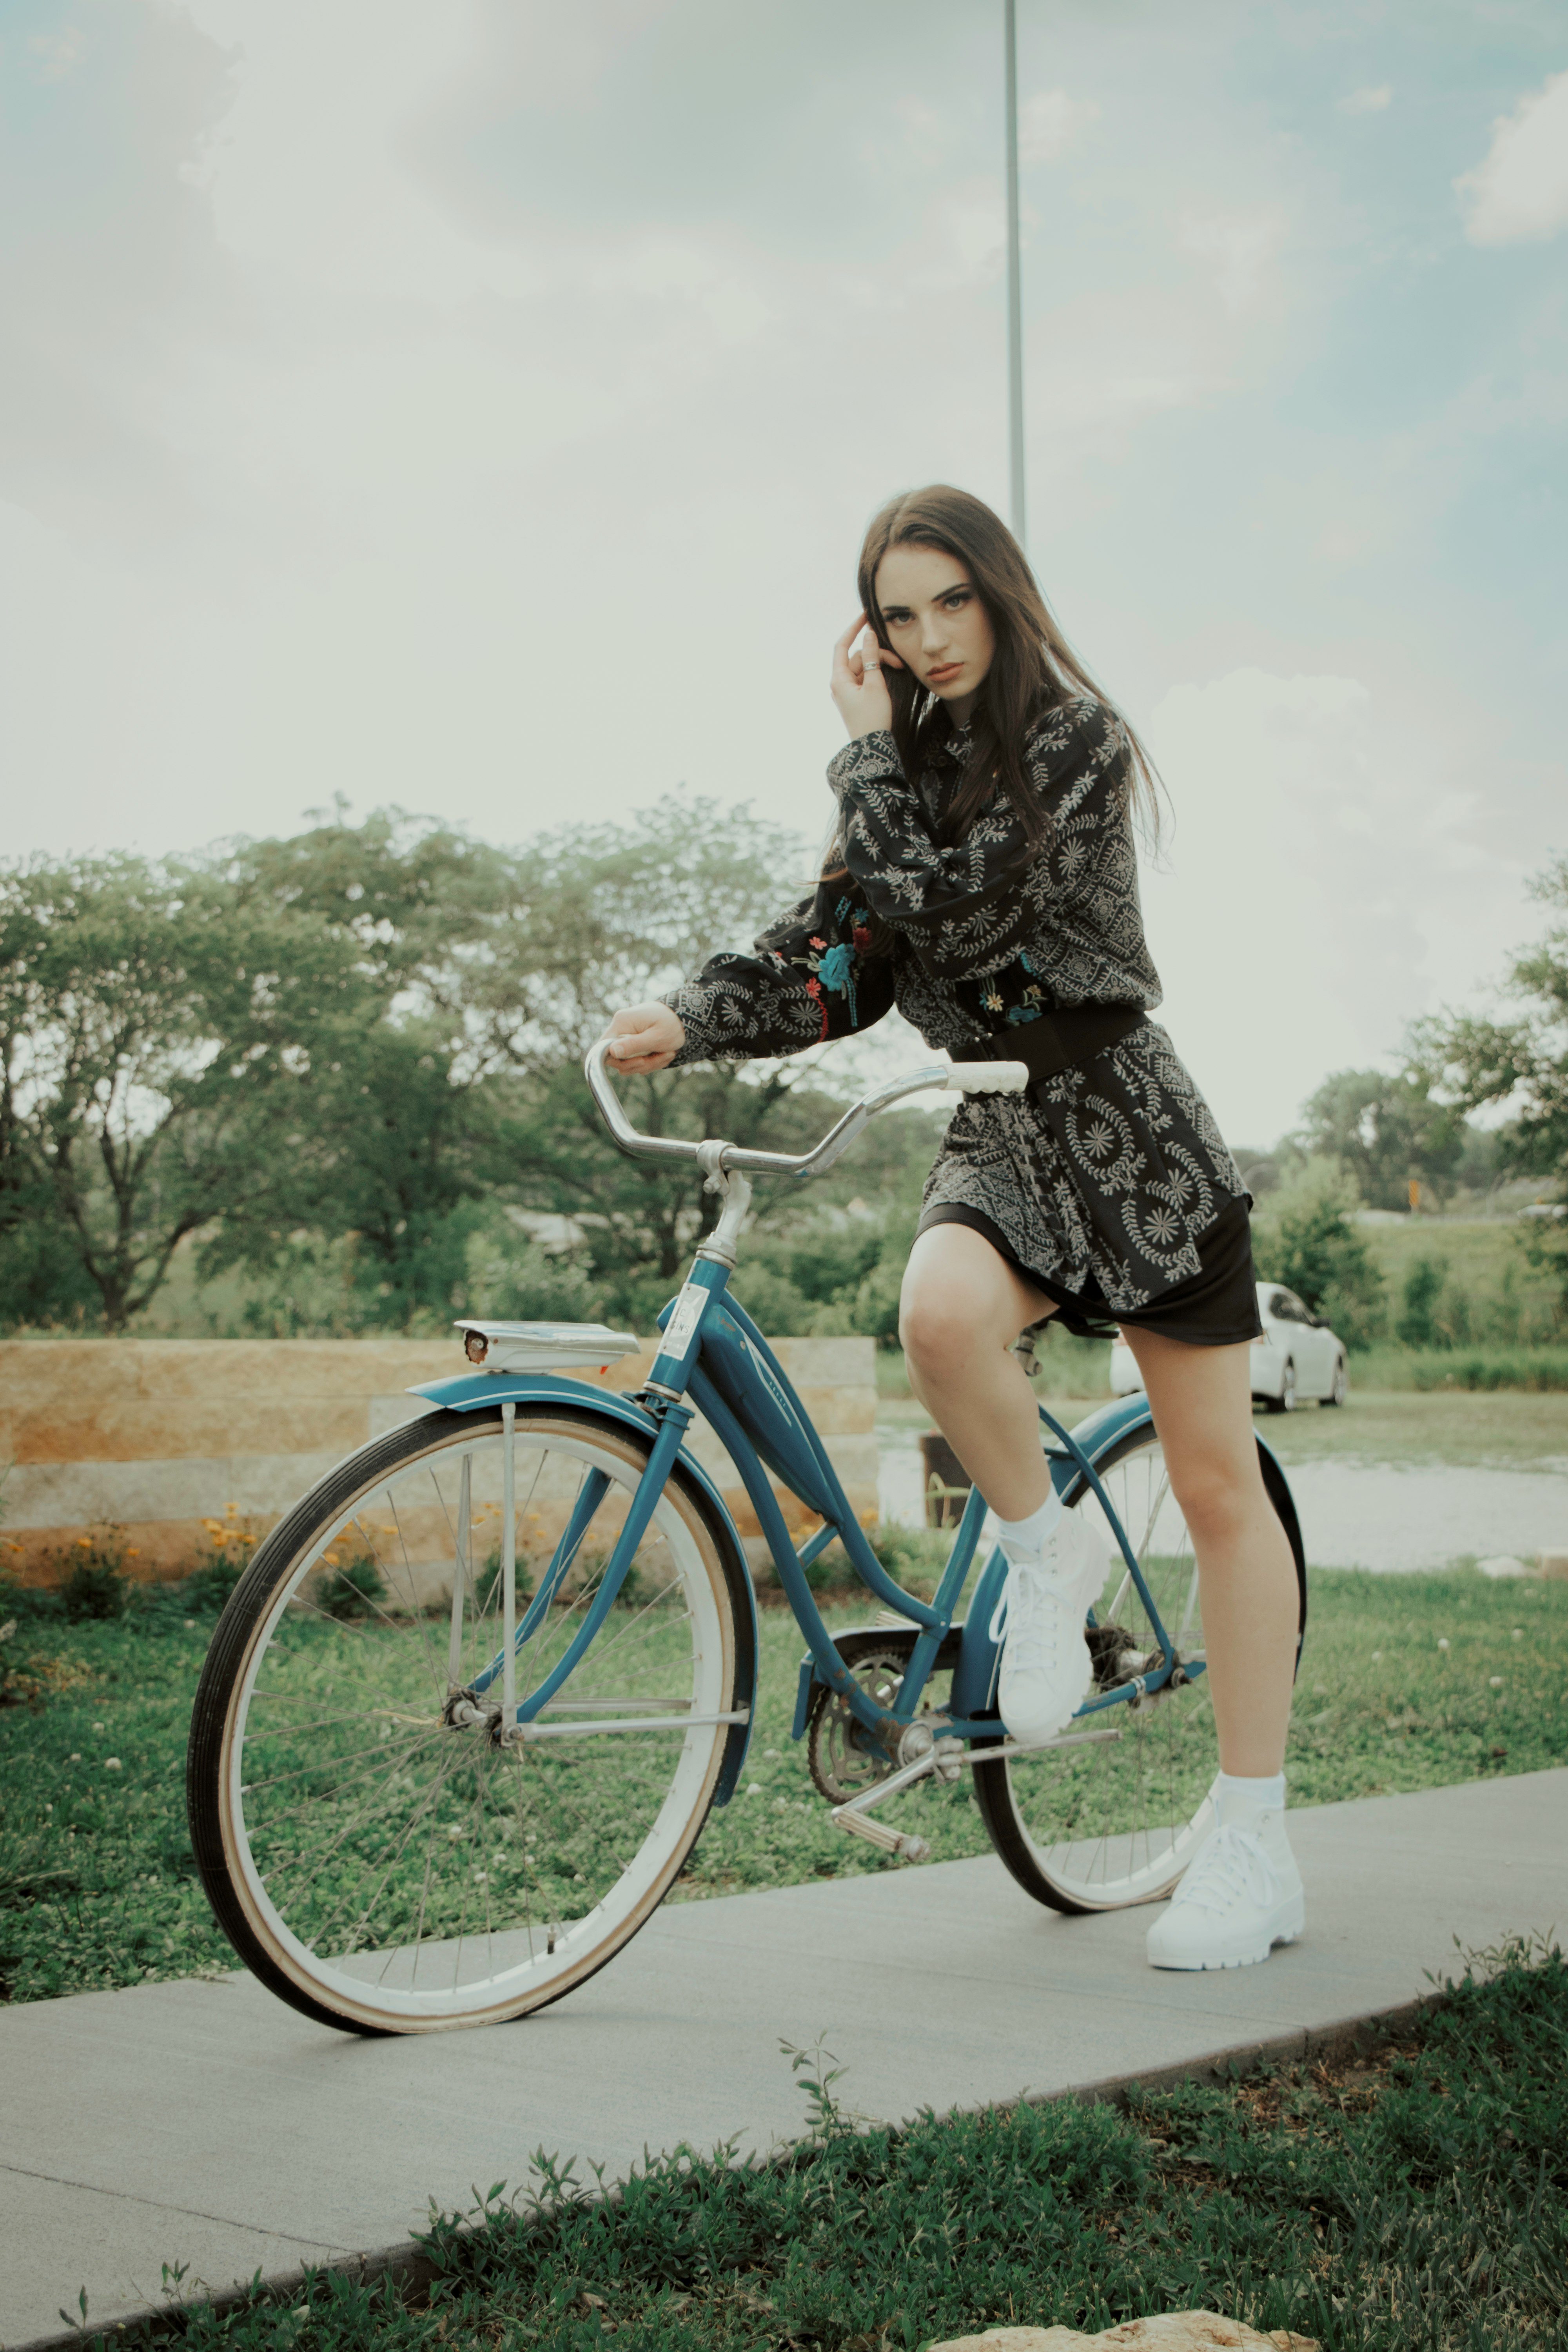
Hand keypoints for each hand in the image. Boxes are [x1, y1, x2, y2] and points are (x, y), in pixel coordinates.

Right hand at [604, 1001, 684, 1075]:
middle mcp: (621, 1027)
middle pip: (617, 1058)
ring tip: (667, 1053)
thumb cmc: (673, 1025)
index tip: (641, 1061)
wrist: (687, 1016)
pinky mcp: (634, 1041)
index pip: (604, 1047)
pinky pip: (636, 1059)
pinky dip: (651, 1060)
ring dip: (648, 1063)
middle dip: (639, 1063)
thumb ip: (633, 1045)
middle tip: (659, 1057)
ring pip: (628, 1061)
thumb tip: (611, 1052)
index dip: (619, 1060)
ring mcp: (627, 1034)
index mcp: (622, 1022)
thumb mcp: (656, 1038)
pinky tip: (665, 1053)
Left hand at [830, 613, 902, 738]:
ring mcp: (847, 691)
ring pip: (864, 667)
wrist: (872, 746)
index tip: (865, 616)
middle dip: (877, 654)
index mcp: (839, 679)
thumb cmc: (873, 718)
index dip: (853, 629)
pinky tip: (890, 676)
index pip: (841, 645)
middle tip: (899, 661)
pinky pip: (865, 678)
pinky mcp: (855, 698)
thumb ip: (873, 658)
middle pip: (858, 657)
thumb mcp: (875, 684)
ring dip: (880, 665)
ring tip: (899, 668)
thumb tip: (869, 635)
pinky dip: (877, 674)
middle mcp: (839, 684)